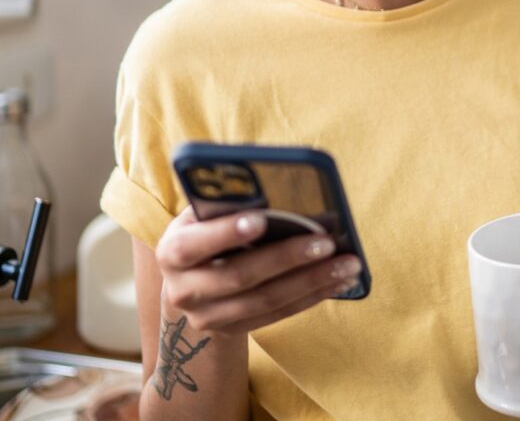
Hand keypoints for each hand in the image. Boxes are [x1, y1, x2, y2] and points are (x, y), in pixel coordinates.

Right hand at [155, 207, 362, 335]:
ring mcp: (209, 317)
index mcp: (172, 252)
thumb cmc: (204, 231)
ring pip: (266, 300)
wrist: (188, 284)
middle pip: (241, 276)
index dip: (225, 233)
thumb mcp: (201, 215)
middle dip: (287, 257)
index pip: (195, 245)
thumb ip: (225, 203)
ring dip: (311, 281)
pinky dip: (312, 296)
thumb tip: (271, 189)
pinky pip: (279, 314)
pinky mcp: (234, 330)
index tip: (261, 219)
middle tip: (327, 241)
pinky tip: (339, 280)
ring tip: (347, 263)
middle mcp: (185, 291)